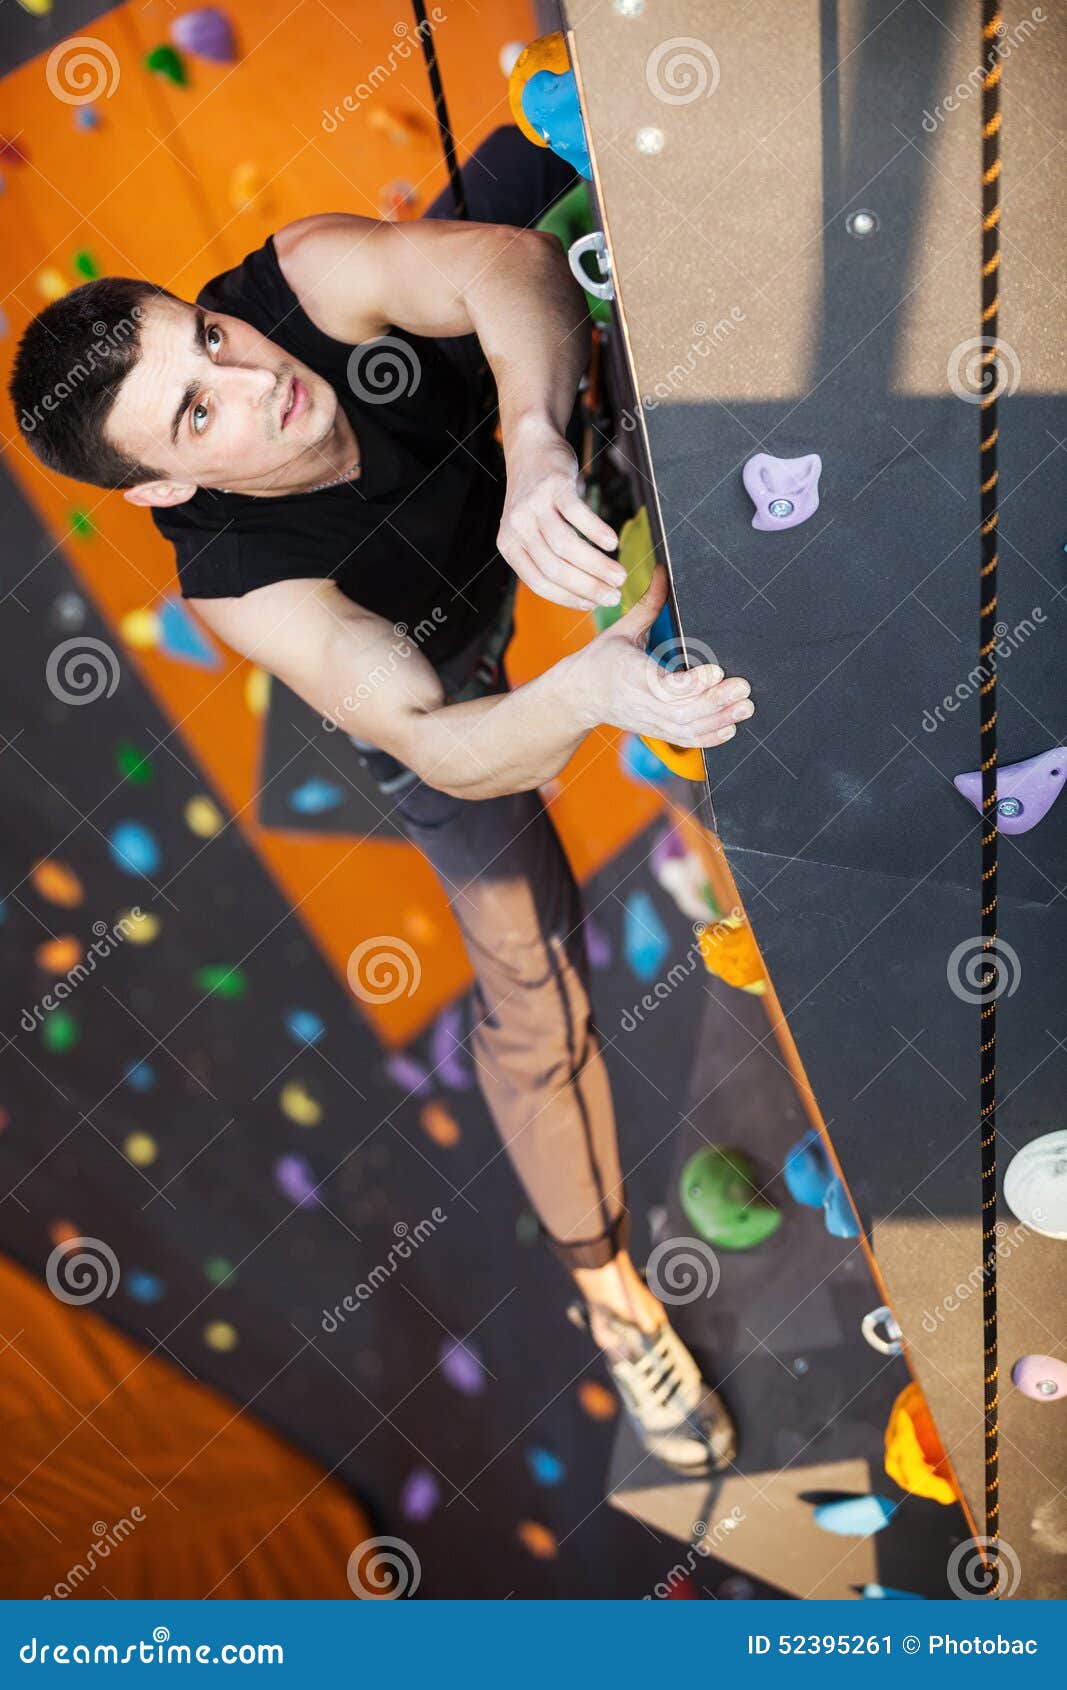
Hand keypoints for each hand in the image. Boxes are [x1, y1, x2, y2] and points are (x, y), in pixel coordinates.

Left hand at [497, 420, 623, 610]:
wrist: (531, 447)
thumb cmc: (538, 496)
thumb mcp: (530, 530)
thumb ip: (546, 557)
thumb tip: (584, 594)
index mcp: (509, 546)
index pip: (540, 584)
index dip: (570, 598)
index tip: (595, 605)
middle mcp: (517, 528)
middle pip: (555, 569)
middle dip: (588, 587)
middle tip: (615, 595)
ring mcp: (534, 505)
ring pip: (567, 547)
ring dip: (597, 565)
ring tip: (621, 574)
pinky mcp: (553, 485)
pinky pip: (577, 514)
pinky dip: (597, 531)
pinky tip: (613, 543)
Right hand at [573, 567, 753, 746]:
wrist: (578, 696)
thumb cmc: (600, 660)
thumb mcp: (621, 629)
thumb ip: (648, 604)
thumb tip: (664, 571)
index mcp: (631, 674)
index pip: (666, 684)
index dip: (693, 682)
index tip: (717, 670)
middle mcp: (642, 701)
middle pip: (683, 710)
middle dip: (716, 701)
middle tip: (742, 688)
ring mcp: (650, 720)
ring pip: (688, 727)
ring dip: (719, 719)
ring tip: (744, 707)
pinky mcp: (656, 730)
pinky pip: (685, 739)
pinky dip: (710, 736)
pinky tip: (730, 727)